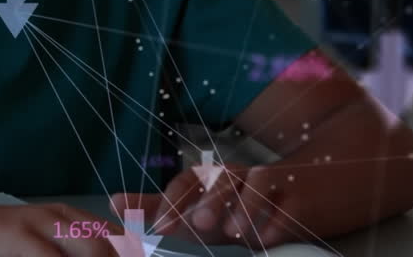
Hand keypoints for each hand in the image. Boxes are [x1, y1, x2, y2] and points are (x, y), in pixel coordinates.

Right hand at [0, 201, 122, 256]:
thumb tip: (103, 256)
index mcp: (68, 217)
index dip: (130, 256)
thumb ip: (62, 250)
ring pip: (91, 249)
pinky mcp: (18, 236)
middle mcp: (59, 216)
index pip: (118, 239)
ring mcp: (39, 224)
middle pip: (111, 246)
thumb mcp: (34, 246)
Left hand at [110, 161, 291, 248]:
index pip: (187, 182)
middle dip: (210, 200)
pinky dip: (280, 220)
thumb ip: (157, 207)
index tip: (159, 228)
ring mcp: (271, 184)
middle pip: (223, 178)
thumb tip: (113, 202)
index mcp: (209, 177)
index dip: (171, 202)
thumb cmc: (234, 205)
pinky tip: (269, 238)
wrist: (297, 195)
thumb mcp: (195, 208)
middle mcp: (238, 175)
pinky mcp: (299, 199)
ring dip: (246, 208)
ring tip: (235, 233)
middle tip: (199, 224)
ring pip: (259, 185)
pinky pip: (291, 205)